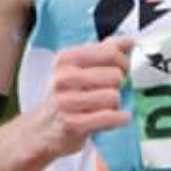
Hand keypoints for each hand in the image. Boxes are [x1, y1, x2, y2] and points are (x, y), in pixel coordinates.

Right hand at [33, 36, 133, 157]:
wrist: (42, 129)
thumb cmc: (65, 96)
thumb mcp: (76, 68)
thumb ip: (103, 52)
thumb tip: (128, 41)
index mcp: (65, 59)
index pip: (109, 52)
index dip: (123, 62)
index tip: (122, 68)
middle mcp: (63, 78)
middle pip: (115, 76)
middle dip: (118, 86)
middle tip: (108, 91)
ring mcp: (66, 102)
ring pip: (114, 97)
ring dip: (115, 104)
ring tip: (103, 106)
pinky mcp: (73, 124)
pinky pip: (110, 117)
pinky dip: (119, 118)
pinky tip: (116, 117)